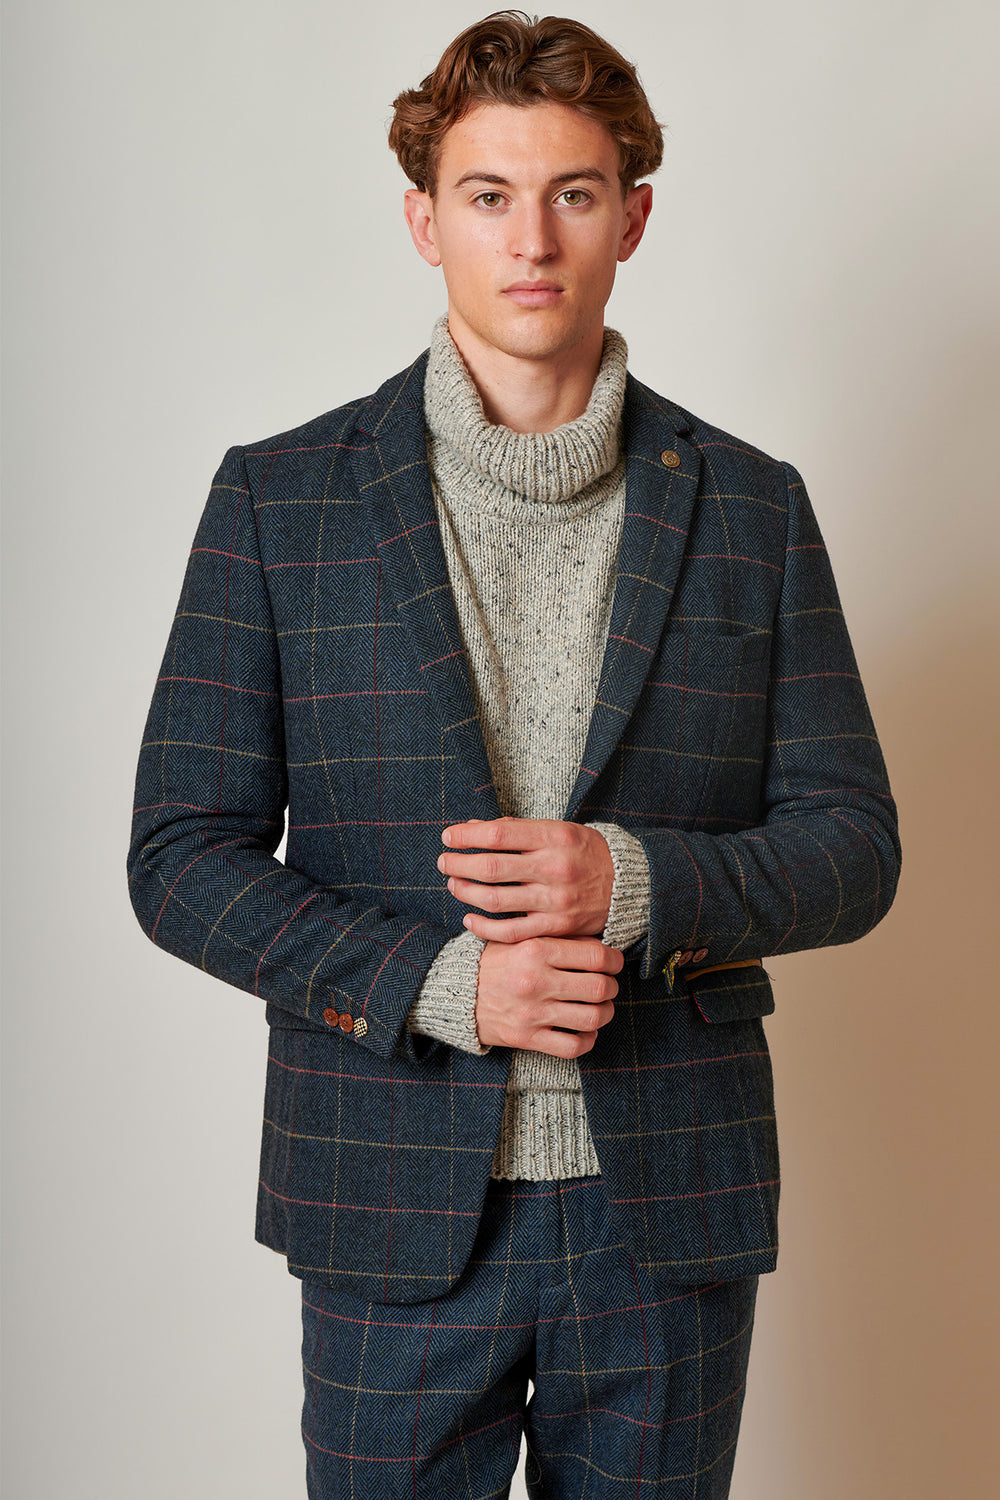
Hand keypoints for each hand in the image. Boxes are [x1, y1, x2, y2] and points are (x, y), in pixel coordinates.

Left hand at [438, 817, 614, 942]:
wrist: (628, 885)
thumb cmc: (584, 853)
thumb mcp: (558, 830)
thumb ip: (516, 830)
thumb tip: (472, 827)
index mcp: (555, 837)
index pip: (498, 835)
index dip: (466, 836)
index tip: (449, 837)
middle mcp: (555, 868)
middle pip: (491, 868)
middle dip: (459, 864)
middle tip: (444, 862)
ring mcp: (556, 901)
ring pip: (495, 900)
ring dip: (466, 892)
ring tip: (453, 885)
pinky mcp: (557, 928)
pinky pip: (510, 932)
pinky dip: (483, 927)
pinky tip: (470, 918)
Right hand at [474, 936, 622, 1057]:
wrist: (455, 991)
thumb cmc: (495, 962)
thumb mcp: (521, 938)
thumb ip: (558, 939)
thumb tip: (601, 946)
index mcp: (536, 949)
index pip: (596, 955)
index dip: (615, 960)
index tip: (614, 964)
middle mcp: (536, 980)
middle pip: (599, 988)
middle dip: (611, 988)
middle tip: (608, 986)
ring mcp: (532, 1012)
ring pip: (592, 1018)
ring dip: (604, 1014)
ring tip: (600, 1008)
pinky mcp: (526, 1037)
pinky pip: (573, 1046)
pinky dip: (587, 1040)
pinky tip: (584, 1031)